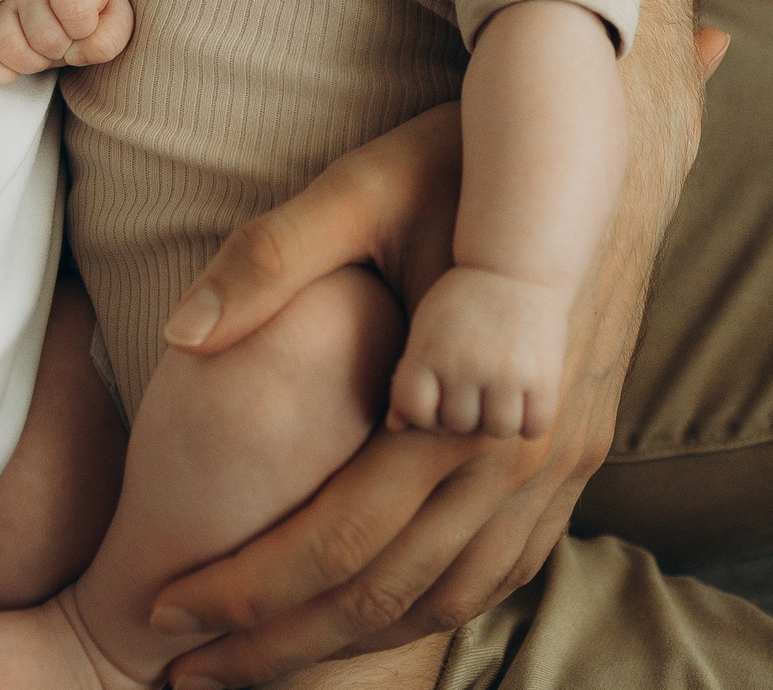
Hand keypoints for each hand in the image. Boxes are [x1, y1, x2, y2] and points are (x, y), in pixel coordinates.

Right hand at [0, 0, 132, 83]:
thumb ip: (109, 39)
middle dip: (63, 51)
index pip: (74, 8)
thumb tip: (75, 56)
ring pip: (13, 51)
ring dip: (36, 62)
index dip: (85, 30)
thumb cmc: (95, 11)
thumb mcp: (117, 19)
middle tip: (67, 42)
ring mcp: (5, 6)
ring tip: (46, 50)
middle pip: (46, 39)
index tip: (88, 28)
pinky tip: (17, 67)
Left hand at [139, 105, 628, 687]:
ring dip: (351, 643)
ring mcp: (561, 463)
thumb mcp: (365, 186)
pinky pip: (505, 569)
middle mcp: (523, 453)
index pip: (339, 537)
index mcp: (468, 402)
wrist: (611, 137)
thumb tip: (180, 334)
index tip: (161, 608)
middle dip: (278, 642)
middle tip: (184, 672)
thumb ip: (273, 256)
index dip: (245, 587)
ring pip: (450, 598)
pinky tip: (376, 617)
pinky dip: (432, 611)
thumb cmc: (471, 158)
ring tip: (261, 661)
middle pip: (388, 591)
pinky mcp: (580, 455)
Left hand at [387, 267, 572, 439]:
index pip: (415, 411)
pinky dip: (531, 421)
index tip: (440, 397)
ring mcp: (505, 373)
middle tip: (478, 386)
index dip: (426, 412)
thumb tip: (393, 426)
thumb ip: (409, 375)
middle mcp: (464, 366)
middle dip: (467, 410)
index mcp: (428, 352)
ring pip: (498, 430)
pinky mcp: (543, 376)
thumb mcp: (428, 328)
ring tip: (503, 392)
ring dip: (500, 418)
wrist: (518, 263)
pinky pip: (534, 427)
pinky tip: (528, 398)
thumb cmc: (466, 300)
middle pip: (459, 423)